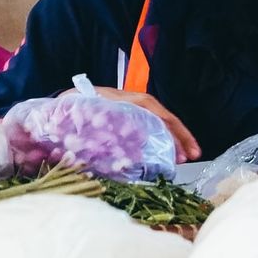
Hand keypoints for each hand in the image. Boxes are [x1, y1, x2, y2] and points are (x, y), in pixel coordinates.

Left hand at [61, 86, 201, 162]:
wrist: (63, 99)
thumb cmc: (73, 106)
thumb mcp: (83, 113)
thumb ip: (95, 125)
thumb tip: (105, 148)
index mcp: (125, 100)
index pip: (155, 112)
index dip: (172, 130)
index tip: (184, 148)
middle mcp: (133, 102)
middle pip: (164, 117)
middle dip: (181, 135)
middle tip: (193, 155)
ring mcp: (133, 109)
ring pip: (160, 122)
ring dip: (174, 139)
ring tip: (184, 158)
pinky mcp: (129, 118)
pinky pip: (151, 126)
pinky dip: (162, 139)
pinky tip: (167, 154)